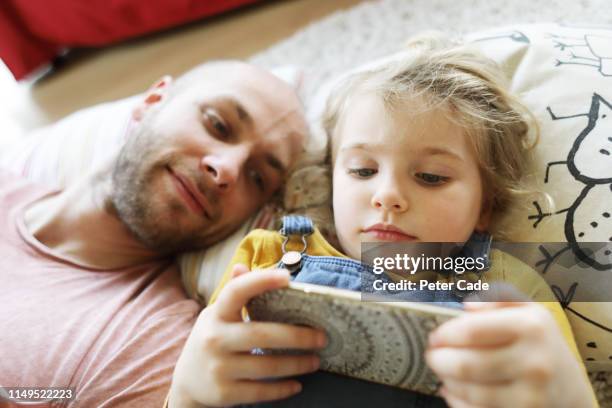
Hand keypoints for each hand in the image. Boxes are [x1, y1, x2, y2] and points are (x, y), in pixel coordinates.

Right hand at [169, 264, 326, 406]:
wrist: (186, 384)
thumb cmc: (212, 340)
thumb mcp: (217, 316)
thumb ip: (233, 294)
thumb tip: (242, 266)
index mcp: (216, 314)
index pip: (237, 291)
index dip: (260, 281)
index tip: (287, 278)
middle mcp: (214, 339)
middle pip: (262, 334)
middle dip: (297, 336)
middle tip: (321, 337)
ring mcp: (218, 368)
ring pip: (267, 366)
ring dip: (297, 364)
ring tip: (315, 361)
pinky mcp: (223, 394)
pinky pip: (261, 392)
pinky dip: (283, 389)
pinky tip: (297, 384)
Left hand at [425, 302, 593, 407]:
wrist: (569, 390)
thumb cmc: (539, 343)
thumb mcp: (527, 309)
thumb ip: (498, 297)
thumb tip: (467, 306)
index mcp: (531, 327)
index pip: (472, 331)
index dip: (445, 334)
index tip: (434, 336)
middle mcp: (534, 363)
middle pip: (466, 365)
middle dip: (439, 360)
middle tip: (432, 356)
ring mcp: (531, 396)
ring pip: (469, 391)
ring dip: (447, 380)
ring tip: (443, 371)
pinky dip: (457, 400)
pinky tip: (453, 390)